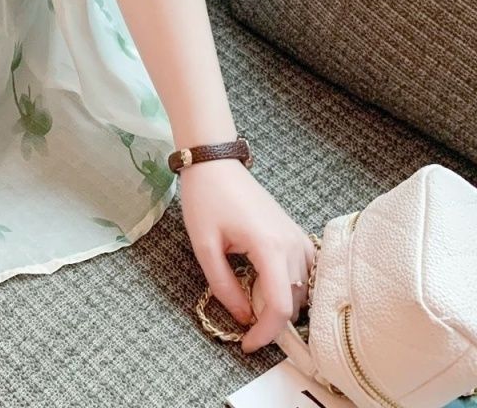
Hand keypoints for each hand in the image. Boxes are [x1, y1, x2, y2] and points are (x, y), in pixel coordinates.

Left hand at [177, 157, 316, 354]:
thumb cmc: (206, 199)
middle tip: (241, 319)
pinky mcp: (297, 235)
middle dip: (269, 319)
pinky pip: (304, 273)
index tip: (246, 344)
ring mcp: (299, 238)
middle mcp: (293, 245)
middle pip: (293, 303)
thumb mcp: (204, 245)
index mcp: (270, 247)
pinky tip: (265, 285)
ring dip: (278, 303)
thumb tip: (244, 318)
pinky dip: (289, 287)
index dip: (265, 334)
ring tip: (248, 297)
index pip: (280, 307)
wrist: (215, 164)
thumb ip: (224, 286)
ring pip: (300, 291)